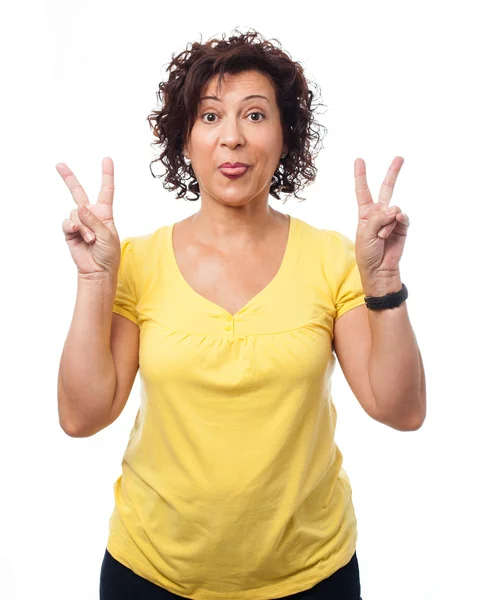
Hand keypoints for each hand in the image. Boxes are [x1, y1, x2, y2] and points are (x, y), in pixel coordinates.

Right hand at [57, 157, 120, 276]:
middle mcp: (91, 215)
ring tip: (90, 240)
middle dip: (69, 178)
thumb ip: (94, 220)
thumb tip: (81, 207)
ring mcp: (79, 222)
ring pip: (75, 213)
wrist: (98, 270)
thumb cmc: (108, 254)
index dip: (106, 175)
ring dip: (83, 227)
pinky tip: (77, 233)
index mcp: (105, 213)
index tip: (107, 159)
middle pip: (78, 193)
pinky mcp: (70, 231)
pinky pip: (67, 222)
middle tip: (59, 164)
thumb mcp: (107, 235)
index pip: (106, 190)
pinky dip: (72, 227)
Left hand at [354, 156, 409, 289]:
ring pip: (393, 209)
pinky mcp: (402, 227)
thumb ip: (377, 218)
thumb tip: (394, 209)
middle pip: (386, 189)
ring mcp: (392, 220)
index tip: (359, 160)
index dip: (361, 176)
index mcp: (365, 214)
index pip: (363, 191)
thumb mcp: (365, 233)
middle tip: (400, 158)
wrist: (379, 270)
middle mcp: (379, 213)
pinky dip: (398, 221)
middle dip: (393, 173)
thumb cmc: (367, 253)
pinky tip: (396, 224)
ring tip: (382, 236)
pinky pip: (402, 217)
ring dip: (387, 223)